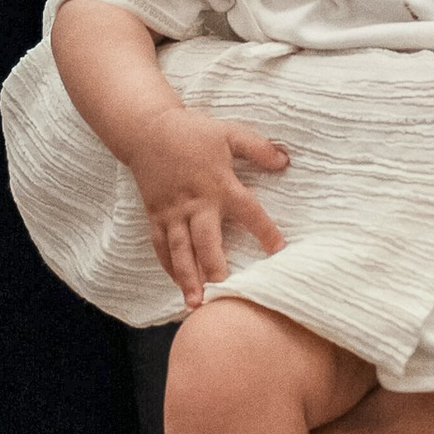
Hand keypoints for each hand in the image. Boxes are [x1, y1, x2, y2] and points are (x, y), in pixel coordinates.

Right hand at [130, 107, 287, 311]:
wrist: (147, 130)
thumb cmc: (193, 132)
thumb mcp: (230, 133)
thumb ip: (258, 148)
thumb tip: (286, 161)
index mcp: (219, 185)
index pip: (248, 211)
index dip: (264, 230)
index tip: (279, 249)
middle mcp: (196, 203)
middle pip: (206, 241)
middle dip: (215, 268)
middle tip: (225, 292)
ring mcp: (173, 212)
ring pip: (180, 250)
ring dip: (187, 277)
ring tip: (195, 303)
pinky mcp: (156, 215)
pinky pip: (160, 245)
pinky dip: (168, 266)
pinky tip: (178, 284)